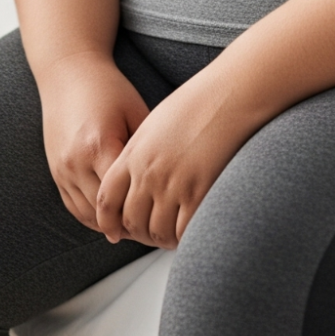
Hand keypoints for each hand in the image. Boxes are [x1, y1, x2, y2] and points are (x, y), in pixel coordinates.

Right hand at [37, 54, 150, 233]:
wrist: (67, 73)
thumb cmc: (108, 89)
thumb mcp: (136, 112)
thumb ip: (148, 148)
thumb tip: (171, 178)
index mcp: (100, 145)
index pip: (125, 195)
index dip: (145, 212)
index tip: (165, 220)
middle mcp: (76, 162)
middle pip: (106, 211)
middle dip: (130, 225)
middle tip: (155, 234)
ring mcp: (62, 169)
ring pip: (88, 215)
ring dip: (110, 227)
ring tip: (136, 232)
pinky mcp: (55, 171)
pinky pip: (74, 207)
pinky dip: (93, 218)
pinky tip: (113, 222)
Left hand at [95, 71, 260, 248]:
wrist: (227, 96)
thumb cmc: (198, 103)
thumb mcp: (155, 124)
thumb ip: (140, 152)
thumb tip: (138, 171)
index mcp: (133, 154)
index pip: (107, 199)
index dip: (109, 221)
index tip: (115, 230)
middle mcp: (148, 173)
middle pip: (131, 220)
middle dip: (139, 235)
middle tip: (150, 237)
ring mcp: (172, 185)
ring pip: (156, 231)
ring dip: (162, 240)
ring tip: (170, 239)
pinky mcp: (198, 193)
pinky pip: (183, 230)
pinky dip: (184, 238)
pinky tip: (189, 235)